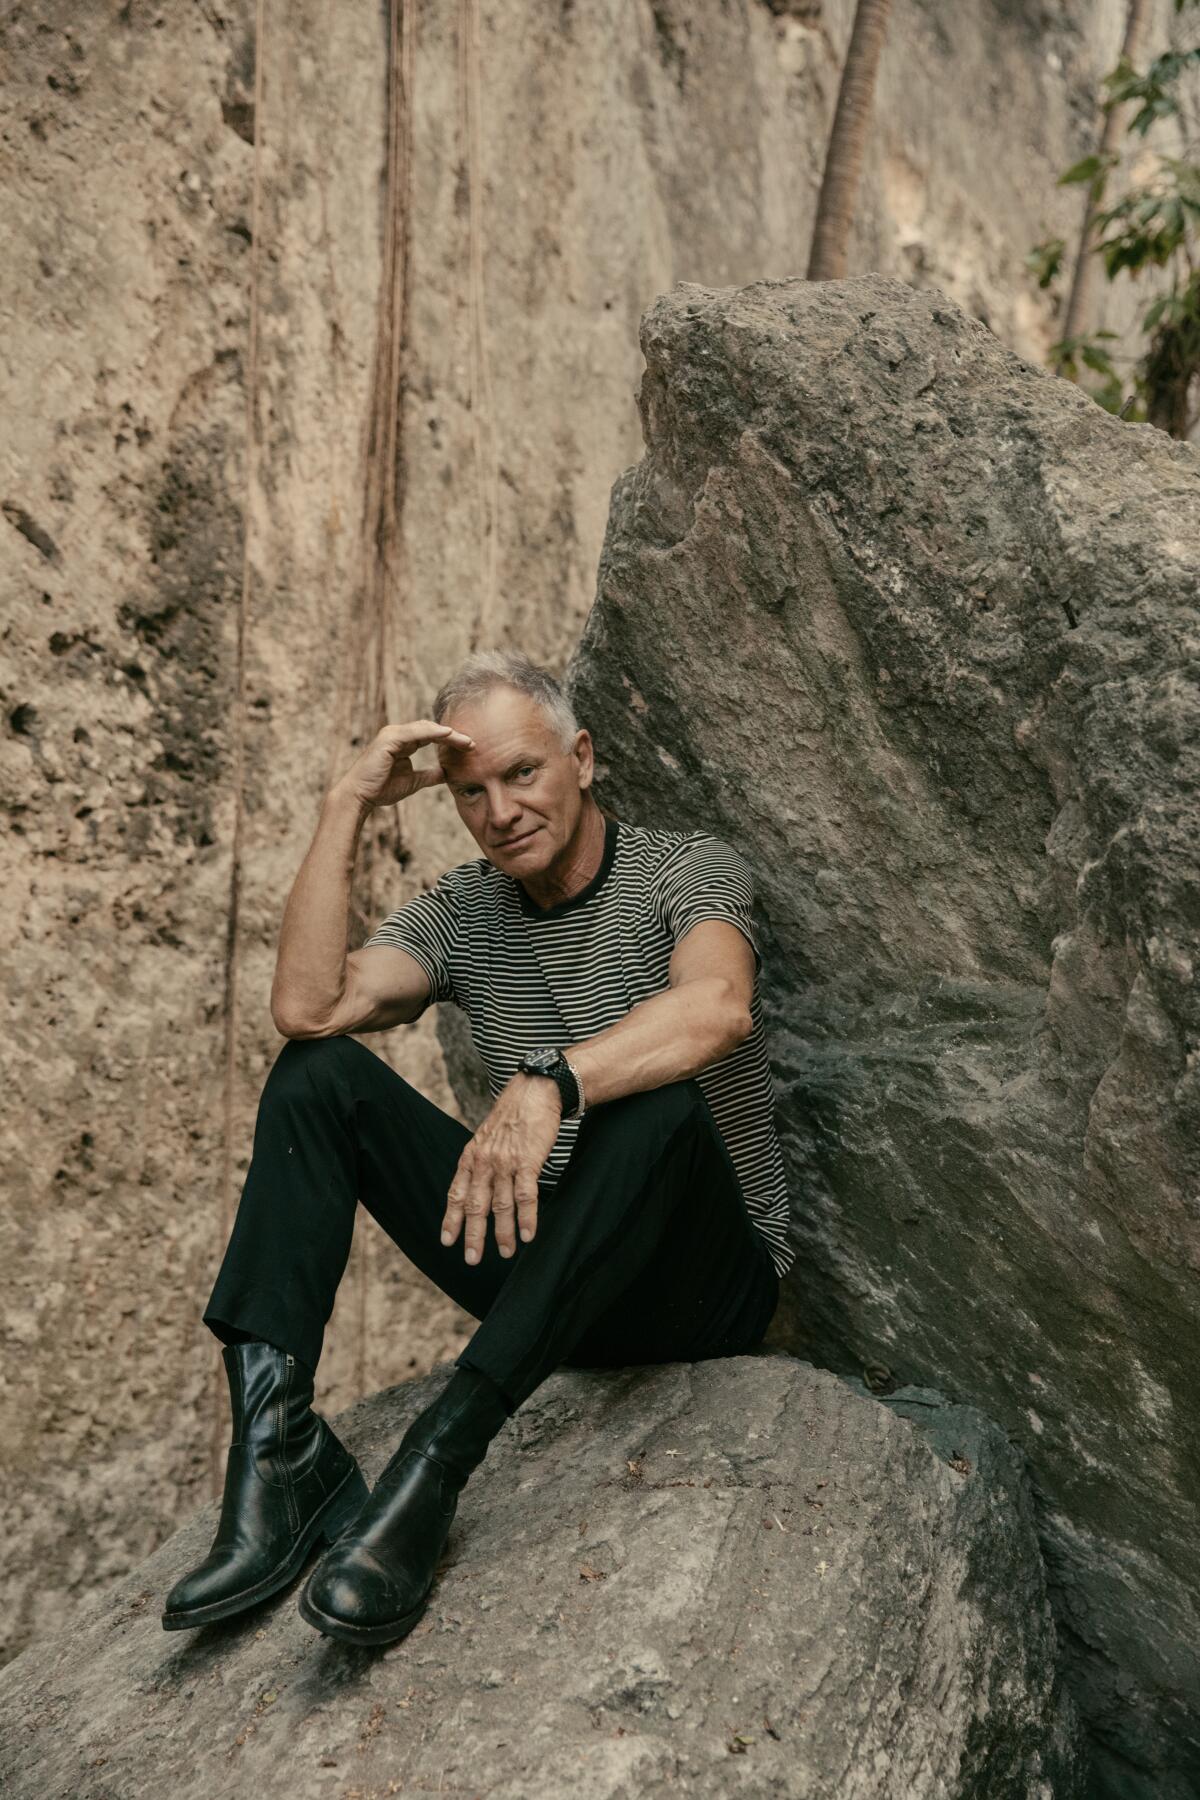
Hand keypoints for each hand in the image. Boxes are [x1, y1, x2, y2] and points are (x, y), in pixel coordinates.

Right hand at [331, 719, 474, 811]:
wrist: (360, 796)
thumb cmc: (381, 789)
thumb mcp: (413, 781)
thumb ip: (429, 775)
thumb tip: (446, 774)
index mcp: (403, 742)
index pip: (431, 736)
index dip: (450, 740)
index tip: (470, 747)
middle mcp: (398, 734)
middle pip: (431, 729)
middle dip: (453, 735)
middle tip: (473, 743)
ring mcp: (392, 734)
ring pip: (425, 728)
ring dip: (447, 733)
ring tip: (465, 740)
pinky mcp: (388, 739)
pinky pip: (414, 732)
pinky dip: (432, 732)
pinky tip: (448, 734)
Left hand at [440, 1076, 562, 1262]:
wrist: (534, 1092)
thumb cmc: (512, 1117)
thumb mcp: (485, 1138)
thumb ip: (480, 1162)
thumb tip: (476, 1188)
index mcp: (471, 1157)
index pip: (456, 1194)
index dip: (451, 1219)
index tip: (447, 1241)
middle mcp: (484, 1162)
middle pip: (475, 1206)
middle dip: (473, 1235)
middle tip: (472, 1259)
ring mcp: (505, 1163)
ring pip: (501, 1206)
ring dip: (502, 1233)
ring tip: (506, 1252)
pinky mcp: (528, 1162)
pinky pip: (526, 1197)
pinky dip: (527, 1218)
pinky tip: (528, 1234)